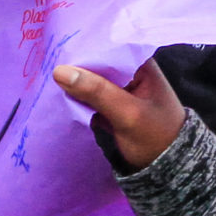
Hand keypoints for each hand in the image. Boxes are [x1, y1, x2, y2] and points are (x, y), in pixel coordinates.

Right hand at [53, 58, 187, 170]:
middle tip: (46, 60)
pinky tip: (58, 93)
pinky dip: (76, 95)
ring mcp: (120, 89)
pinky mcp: (110, 104)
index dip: (83, 46)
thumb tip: (59, 71)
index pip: (108, 47)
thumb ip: (96, 91)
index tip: (57, 46)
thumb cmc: (156, 138)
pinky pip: (89, 94)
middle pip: (96, 62)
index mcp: (141, 66)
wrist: (168, 169)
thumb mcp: (127, 113)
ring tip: (46, 74)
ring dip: (73, 80)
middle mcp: (129, 72)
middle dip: (75, 64)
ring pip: (90, 79)